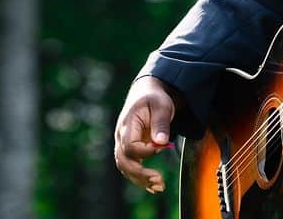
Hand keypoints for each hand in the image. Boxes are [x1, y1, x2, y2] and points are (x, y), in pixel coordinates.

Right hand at [113, 75, 176, 193]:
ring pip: (125, 167)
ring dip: (140, 180)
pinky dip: (140, 179)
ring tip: (160, 186)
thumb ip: (161, 123)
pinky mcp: (129, 150)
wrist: (146, 94)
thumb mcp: (161, 106)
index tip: (162, 148)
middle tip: (160, 180)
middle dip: (140, 174)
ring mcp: (123, 144)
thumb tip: (161, 142)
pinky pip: (130, 167)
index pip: (130, 146)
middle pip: (123, 161)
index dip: (145, 152)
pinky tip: (153, 187)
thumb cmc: (154, 99)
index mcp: (127, 124)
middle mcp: (121, 136)